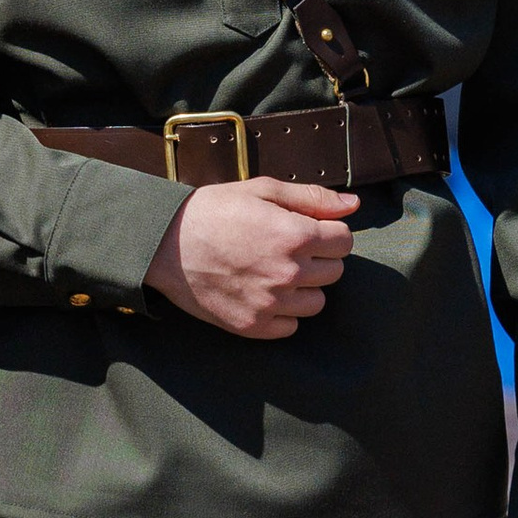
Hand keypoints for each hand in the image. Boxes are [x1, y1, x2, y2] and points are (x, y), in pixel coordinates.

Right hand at [144, 179, 357, 336]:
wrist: (164, 244)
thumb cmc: (213, 211)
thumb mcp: (261, 190)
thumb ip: (312, 198)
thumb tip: (353, 205)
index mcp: (295, 235)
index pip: (344, 241)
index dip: (329, 232)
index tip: (309, 230)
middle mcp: (288, 272)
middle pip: (334, 271)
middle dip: (318, 258)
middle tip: (287, 248)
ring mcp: (271, 303)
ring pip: (317, 302)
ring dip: (304, 287)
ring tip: (275, 272)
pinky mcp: (253, 326)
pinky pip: (291, 326)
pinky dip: (283, 313)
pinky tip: (263, 293)